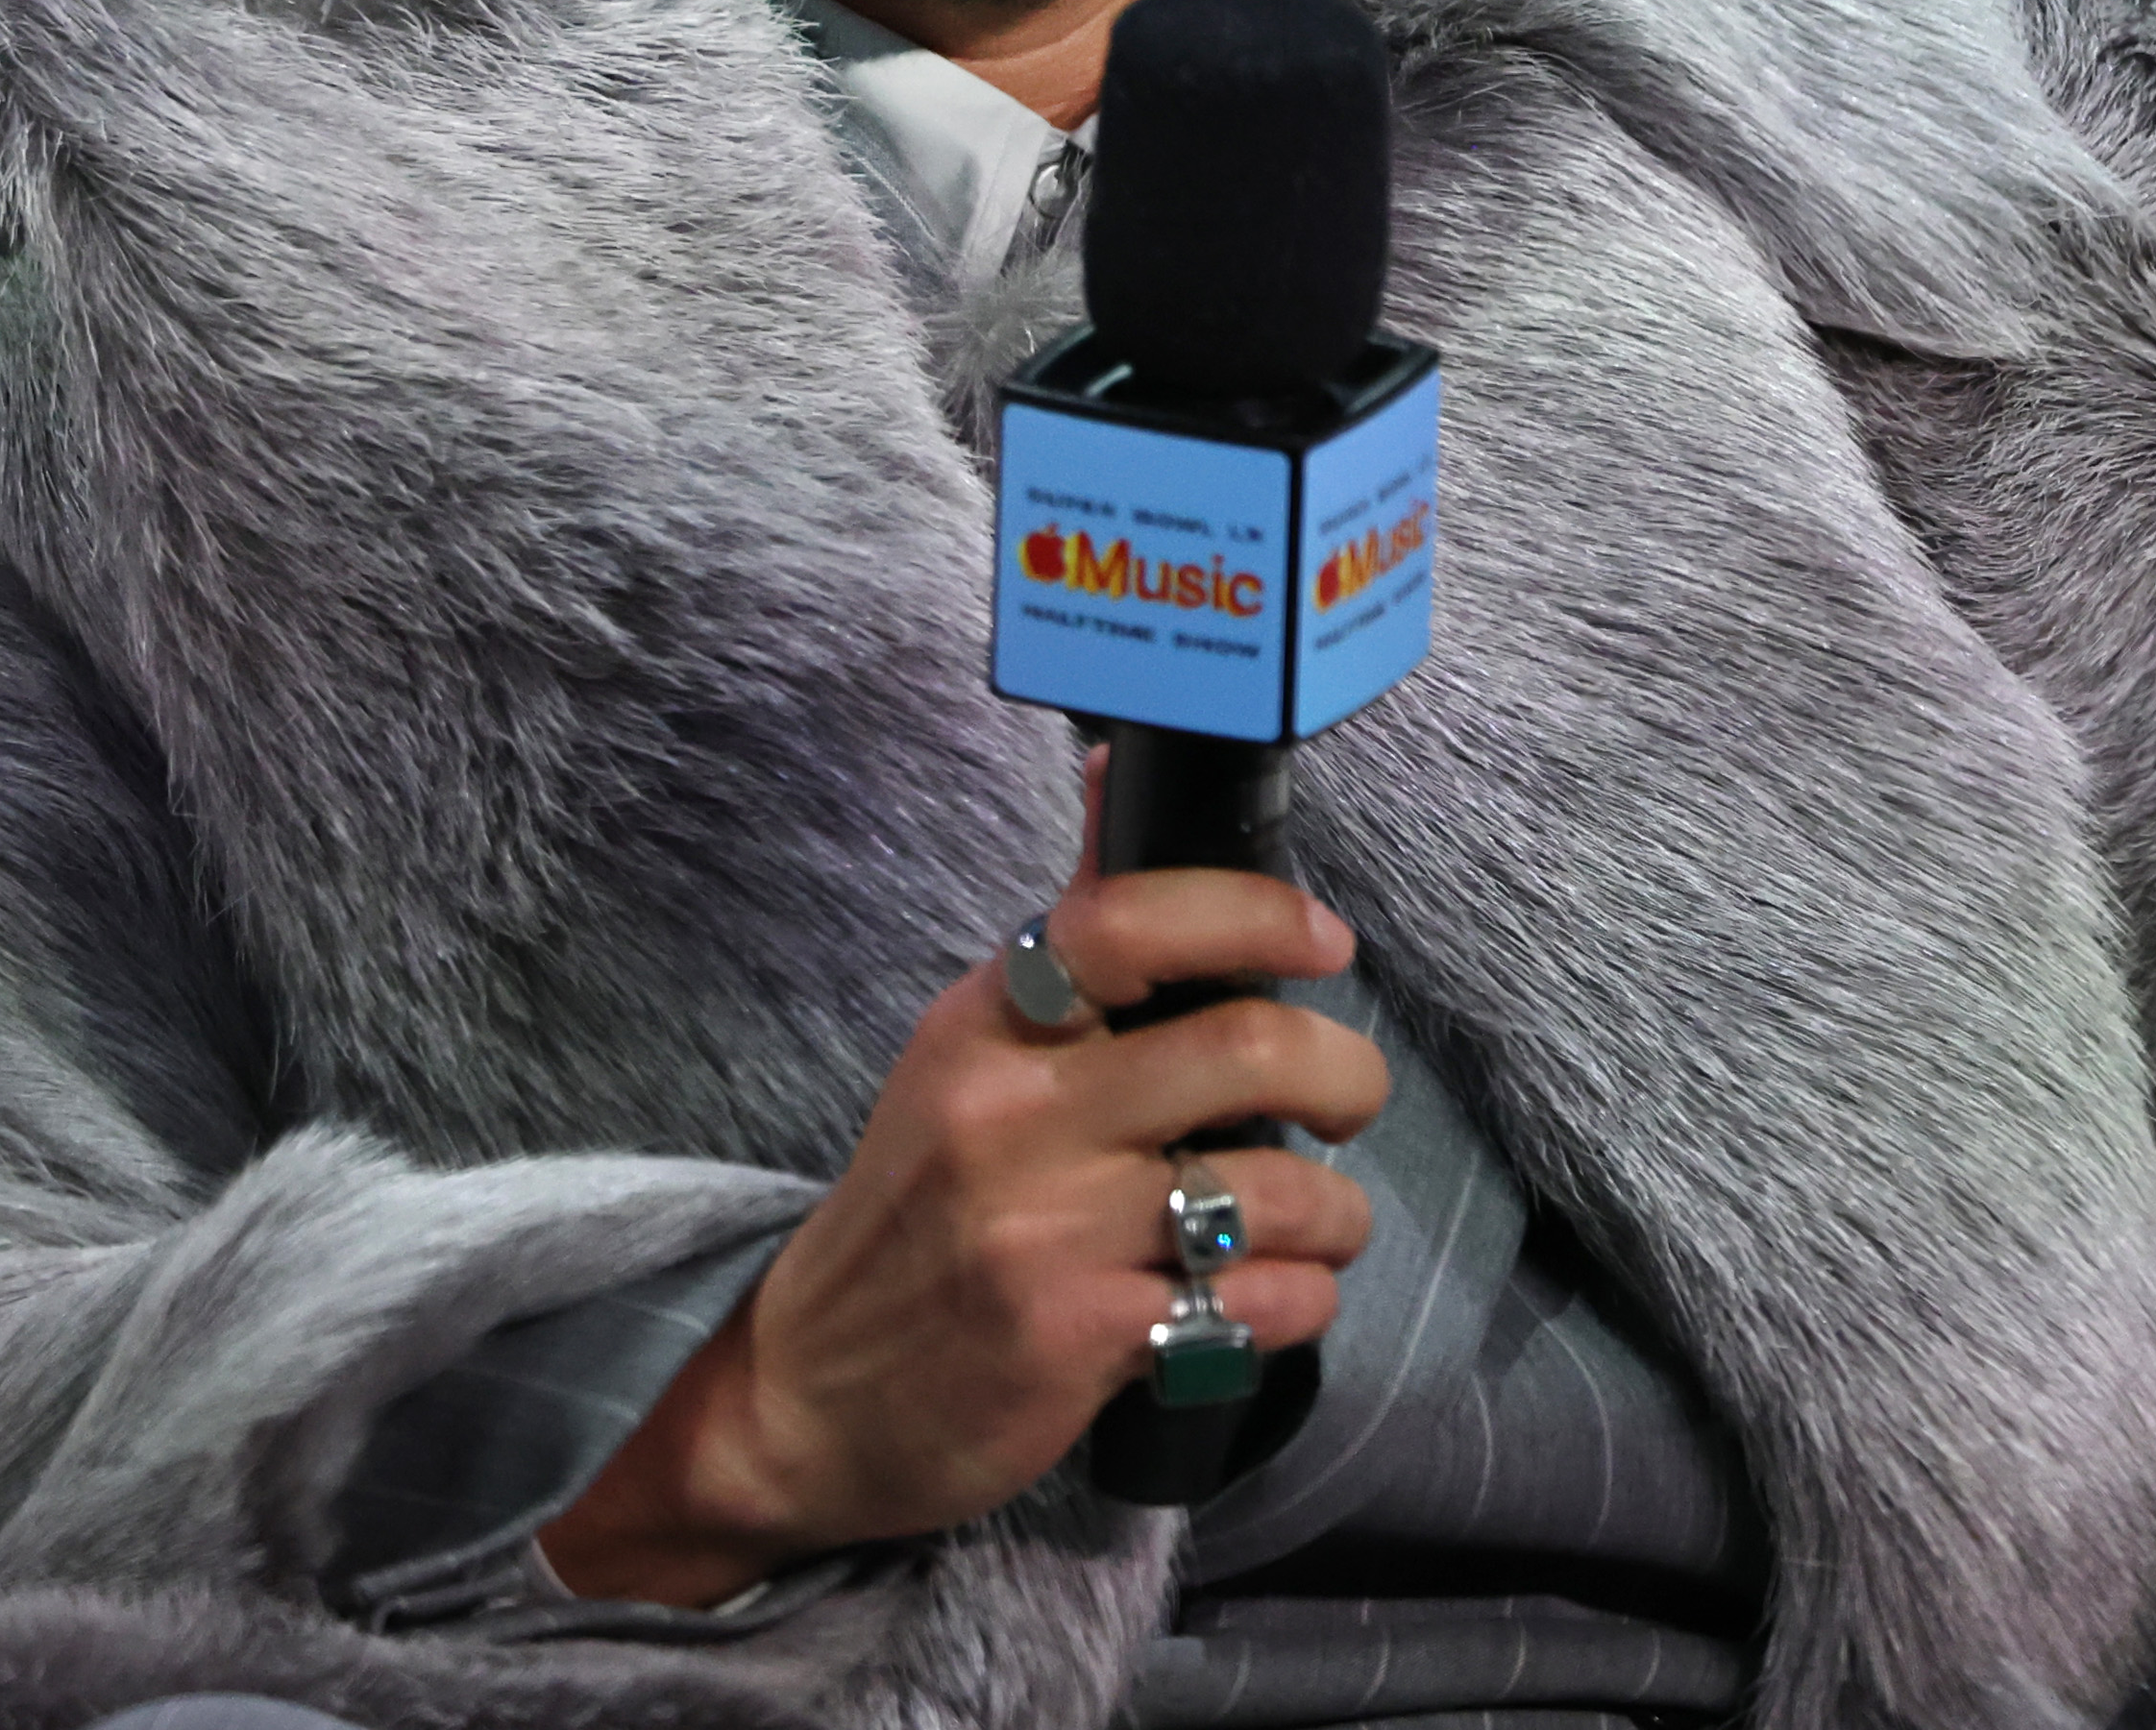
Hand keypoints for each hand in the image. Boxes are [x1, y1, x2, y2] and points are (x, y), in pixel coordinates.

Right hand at [540, 767, 1386, 1602]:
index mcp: (988, 1028)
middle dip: (1345, 1072)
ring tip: (1318, 1220)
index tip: (1323, 942)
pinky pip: (1256, 1303)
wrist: (805, 1396)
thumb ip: (1072, 931)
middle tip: (1350, 1097)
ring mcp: (1045, 1234)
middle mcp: (1011, 1119)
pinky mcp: (1079, 1341)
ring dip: (1336, 1210)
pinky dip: (1300, 1298)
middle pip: (1244, 1050)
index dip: (1253, 914)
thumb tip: (1119, 760)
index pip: (1127, 921)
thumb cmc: (916, 1211)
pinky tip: (1270, 1297)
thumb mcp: (967, 1055)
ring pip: (1273, 1191)